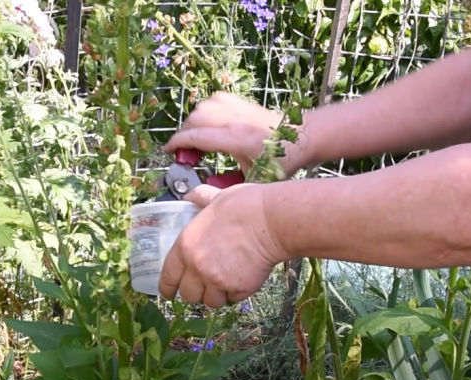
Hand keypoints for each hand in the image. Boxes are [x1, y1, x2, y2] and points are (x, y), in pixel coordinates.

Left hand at [158, 183, 286, 306]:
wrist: (273, 221)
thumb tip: (192, 195)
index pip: (168, 275)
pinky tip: (244, 278)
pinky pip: (233, 299)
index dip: (167, 287)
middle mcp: (197, 266)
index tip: (169, 292)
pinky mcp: (238, 289)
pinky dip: (236, 293)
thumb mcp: (218, 198)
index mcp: (186, 245)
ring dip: (217, 295)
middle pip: (188, 295)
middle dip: (196, 292)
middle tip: (205, 284)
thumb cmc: (246, 206)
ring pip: (211, 302)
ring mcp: (217, 281)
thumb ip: (201, 199)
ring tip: (227, 282)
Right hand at [163, 92, 305, 175]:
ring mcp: (238, 108)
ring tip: (196, 140)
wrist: (301, 138)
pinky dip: (206, 111)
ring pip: (203, 107)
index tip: (168, 152)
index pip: (196, 136)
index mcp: (236, 138)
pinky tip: (210, 125)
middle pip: (195, 119)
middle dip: (184, 135)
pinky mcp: (242, 102)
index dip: (177, 144)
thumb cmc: (282, 161)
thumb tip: (206, 188)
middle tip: (185, 153)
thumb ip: (229, 184)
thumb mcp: (254, 179)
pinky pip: (214, 100)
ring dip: (194, 122)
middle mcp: (234, 119)